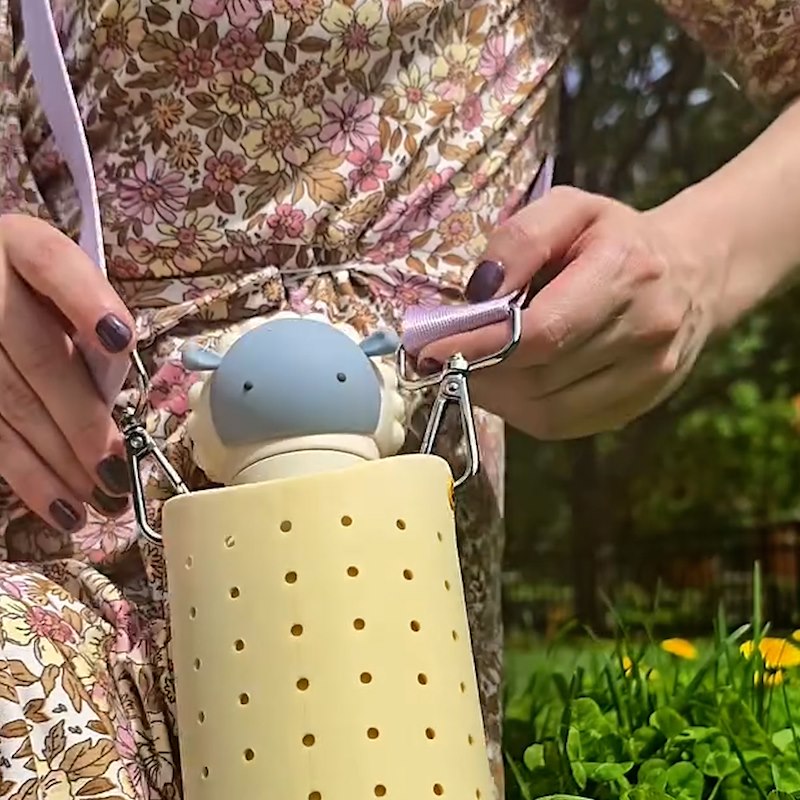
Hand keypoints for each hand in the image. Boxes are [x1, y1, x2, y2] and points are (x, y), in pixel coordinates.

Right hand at [0, 214, 135, 530]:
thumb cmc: (32, 296)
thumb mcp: (62, 293)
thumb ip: (88, 330)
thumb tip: (109, 401)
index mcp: (21, 244)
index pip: (52, 262)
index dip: (86, 302)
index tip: (120, 341)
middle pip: (34, 353)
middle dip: (81, 419)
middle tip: (116, 471)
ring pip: (3, 401)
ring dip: (54, 461)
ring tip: (98, 503)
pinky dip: (23, 475)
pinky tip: (57, 505)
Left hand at [418, 187, 723, 438]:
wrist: (692, 272)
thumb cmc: (615, 237)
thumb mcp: (569, 209)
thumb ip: (521, 239)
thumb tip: (479, 295)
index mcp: (625, 272)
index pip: (541, 332)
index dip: (480, 346)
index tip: (430, 348)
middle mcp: (644, 330)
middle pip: (540, 377)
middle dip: (480, 371)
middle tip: (443, 359)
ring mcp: (647, 375)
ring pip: (548, 410)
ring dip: (497, 397)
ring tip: (473, 371)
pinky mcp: (639, 405)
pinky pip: (564, 425)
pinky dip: (524, 412)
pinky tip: (509, 386)